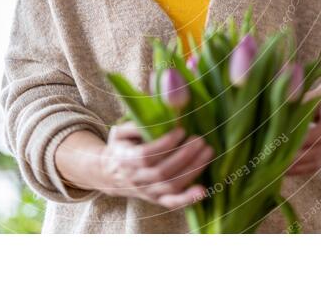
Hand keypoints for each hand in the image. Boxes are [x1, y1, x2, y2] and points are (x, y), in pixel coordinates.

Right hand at [97, 121, 214, 208]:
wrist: (112, 175)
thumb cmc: (120, 148)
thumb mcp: (120, 133)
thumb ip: (135, 125)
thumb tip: (156, 117)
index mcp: (125, 159)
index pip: (146, 155)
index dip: (165, 144)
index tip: (180, 130)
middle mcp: (136, 179)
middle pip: (162, 171)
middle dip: (184, 155)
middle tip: (200, 139)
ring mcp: (147, 192)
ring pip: (171, 185)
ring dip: (192, 170)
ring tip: (207, 151)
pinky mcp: (157, 200)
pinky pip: (173, 203)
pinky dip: (188, 198)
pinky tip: (202, 190)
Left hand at [286, 89, 320, 175]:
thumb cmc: (319, 101)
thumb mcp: (310, 97)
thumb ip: (297, 102)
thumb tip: (279, 103)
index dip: (308, 137)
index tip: (288, 139)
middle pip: (320, 149)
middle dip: (298, 154)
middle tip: (277, 156)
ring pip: (318, 162)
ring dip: (297, 166)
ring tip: (278, 166)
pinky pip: (315, 168)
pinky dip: (299, 170)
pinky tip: (284, 170)